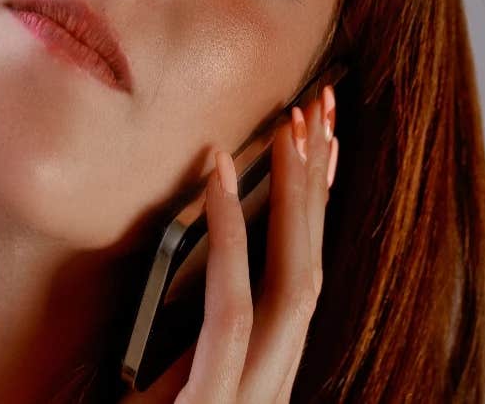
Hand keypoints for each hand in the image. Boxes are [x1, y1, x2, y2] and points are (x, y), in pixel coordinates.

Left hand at [122, 86, 338, 402]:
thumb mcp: (164, 376)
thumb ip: (188, 333)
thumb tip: (192, 260)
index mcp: (263, 371)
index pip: (303, 276)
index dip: (316, 209)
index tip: (315, 143)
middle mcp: (272, 380)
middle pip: (313, 268)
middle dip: (319, 187)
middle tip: (318, 110)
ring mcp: (252, 395)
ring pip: (294, 283)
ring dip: (293, 200)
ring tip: (289, 129)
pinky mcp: (214, 403)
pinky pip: (232, 310)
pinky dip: (232, 239)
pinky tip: (220, 181)